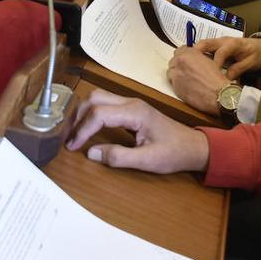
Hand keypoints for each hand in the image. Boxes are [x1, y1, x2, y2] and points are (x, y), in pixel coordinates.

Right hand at [66, 89, 209, 172]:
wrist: (193, 147)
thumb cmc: (174, 153)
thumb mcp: (147, 161)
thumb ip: (118, 157)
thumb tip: (91, 153)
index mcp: (135, 112)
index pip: (99, 114)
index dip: (82, 130)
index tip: (72, 147)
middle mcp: (131, 103)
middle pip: (95, 99)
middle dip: (77, 117)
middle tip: (67, 139)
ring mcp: (131, 104)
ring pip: (99, 98)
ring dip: (83, 113)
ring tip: (73, 134)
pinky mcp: (131, 109)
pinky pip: (106, 104)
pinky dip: (91, 114)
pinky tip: (86, 128)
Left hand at [168, 47, 229, 113]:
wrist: (217, 93)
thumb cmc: (216, 79)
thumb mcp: (208, 60)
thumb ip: (196, 57)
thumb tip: (193, 58)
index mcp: (187, 54)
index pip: (180, 50)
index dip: (184, 54)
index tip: (186, 58)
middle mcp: (179, 64)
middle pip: (173, 61)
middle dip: (179, 64)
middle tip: (186, 68)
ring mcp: (176, 77)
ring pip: (170, 72)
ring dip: (176, 73)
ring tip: (186, 78)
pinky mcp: (175, 88)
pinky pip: (173, 83)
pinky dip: (178, 84)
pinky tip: (187, 86)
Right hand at [196, 36, 260, 81]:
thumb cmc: (256, 55)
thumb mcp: (252, 63)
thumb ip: (239, 69)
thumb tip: (226, 78)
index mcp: (233, 44)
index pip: (221, 52)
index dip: (215, 63)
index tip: (212, 75)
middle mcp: (223, 41)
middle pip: (206, 43)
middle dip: (196, 53)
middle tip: (190, 65)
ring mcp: (219, 43)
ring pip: (203, 45)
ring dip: (195, 53)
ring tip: (188, 65)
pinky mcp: (216, 46)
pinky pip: (205, 49)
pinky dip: (198, 55)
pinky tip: (194, 65)